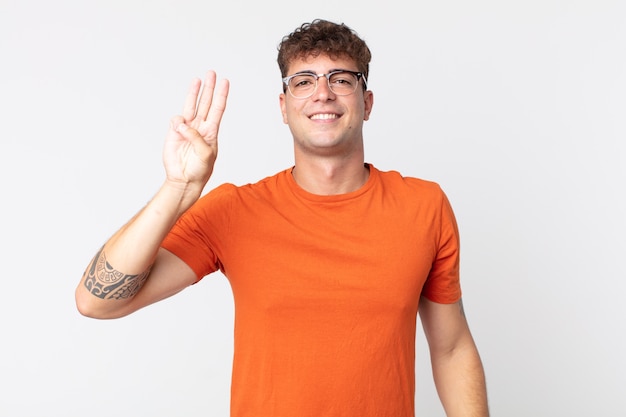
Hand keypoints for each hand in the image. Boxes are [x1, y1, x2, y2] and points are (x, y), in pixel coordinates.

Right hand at [163, 71, 228, 188]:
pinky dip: (177, 122)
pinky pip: (176, 121)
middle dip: (208, 88)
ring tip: (197, 80)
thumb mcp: (205, 154)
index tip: (225, 82)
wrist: (183, 180)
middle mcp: (200, 127)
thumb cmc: (199, 170)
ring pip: (191, 106)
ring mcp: (187, 129)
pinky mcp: (174, 133)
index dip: (221, 95)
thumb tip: (183, 124)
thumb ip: (196, 138)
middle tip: (211, 73)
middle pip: (205, 103)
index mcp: (211, 131)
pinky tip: (178, 129)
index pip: (218, 109)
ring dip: (194, 93)